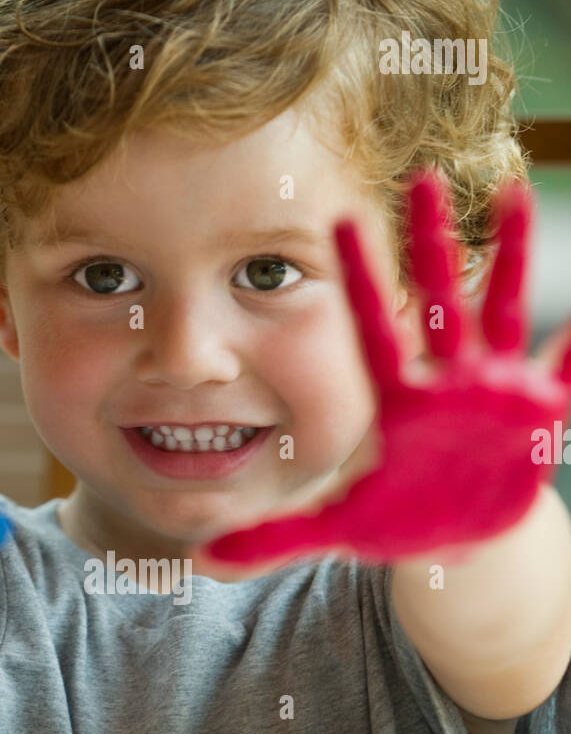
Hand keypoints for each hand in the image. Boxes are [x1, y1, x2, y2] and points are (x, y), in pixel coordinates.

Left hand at [199, 170, 570, 570]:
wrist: (459, 540)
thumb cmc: (398, 518)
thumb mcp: (338, 529)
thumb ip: (273, 538)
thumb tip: (200, 558)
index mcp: (398, 402)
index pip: (372, 330)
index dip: (357, 281)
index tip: (335, 220)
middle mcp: (446, 382)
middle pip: (438, 300)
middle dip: (433, 243)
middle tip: (422, 176)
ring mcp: (494, 390)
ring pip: (502, 311)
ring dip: (510, 257)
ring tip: (514, 192)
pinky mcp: (538, 413)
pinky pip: (564, 369)